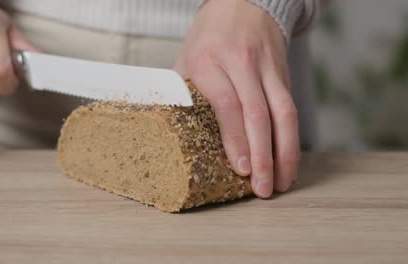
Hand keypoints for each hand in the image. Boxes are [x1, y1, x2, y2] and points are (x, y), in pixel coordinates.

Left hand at [174, 0, 299, 197]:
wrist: (245, 3)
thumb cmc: (210, 36)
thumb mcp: (186, 57)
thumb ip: (182, 93)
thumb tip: (170, 133)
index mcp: (210, 59)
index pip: (227, 104)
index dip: (235, 139)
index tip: (239, 169)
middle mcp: (242, 63)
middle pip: (258, 113)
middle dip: (262, 155)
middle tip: (263, 188)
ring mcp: (268, 67)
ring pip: (284, 112)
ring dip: (285, 152)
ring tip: (283, 182)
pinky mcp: (284, 73)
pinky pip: (291, 108)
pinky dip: (292, 137)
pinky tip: (289, 159)